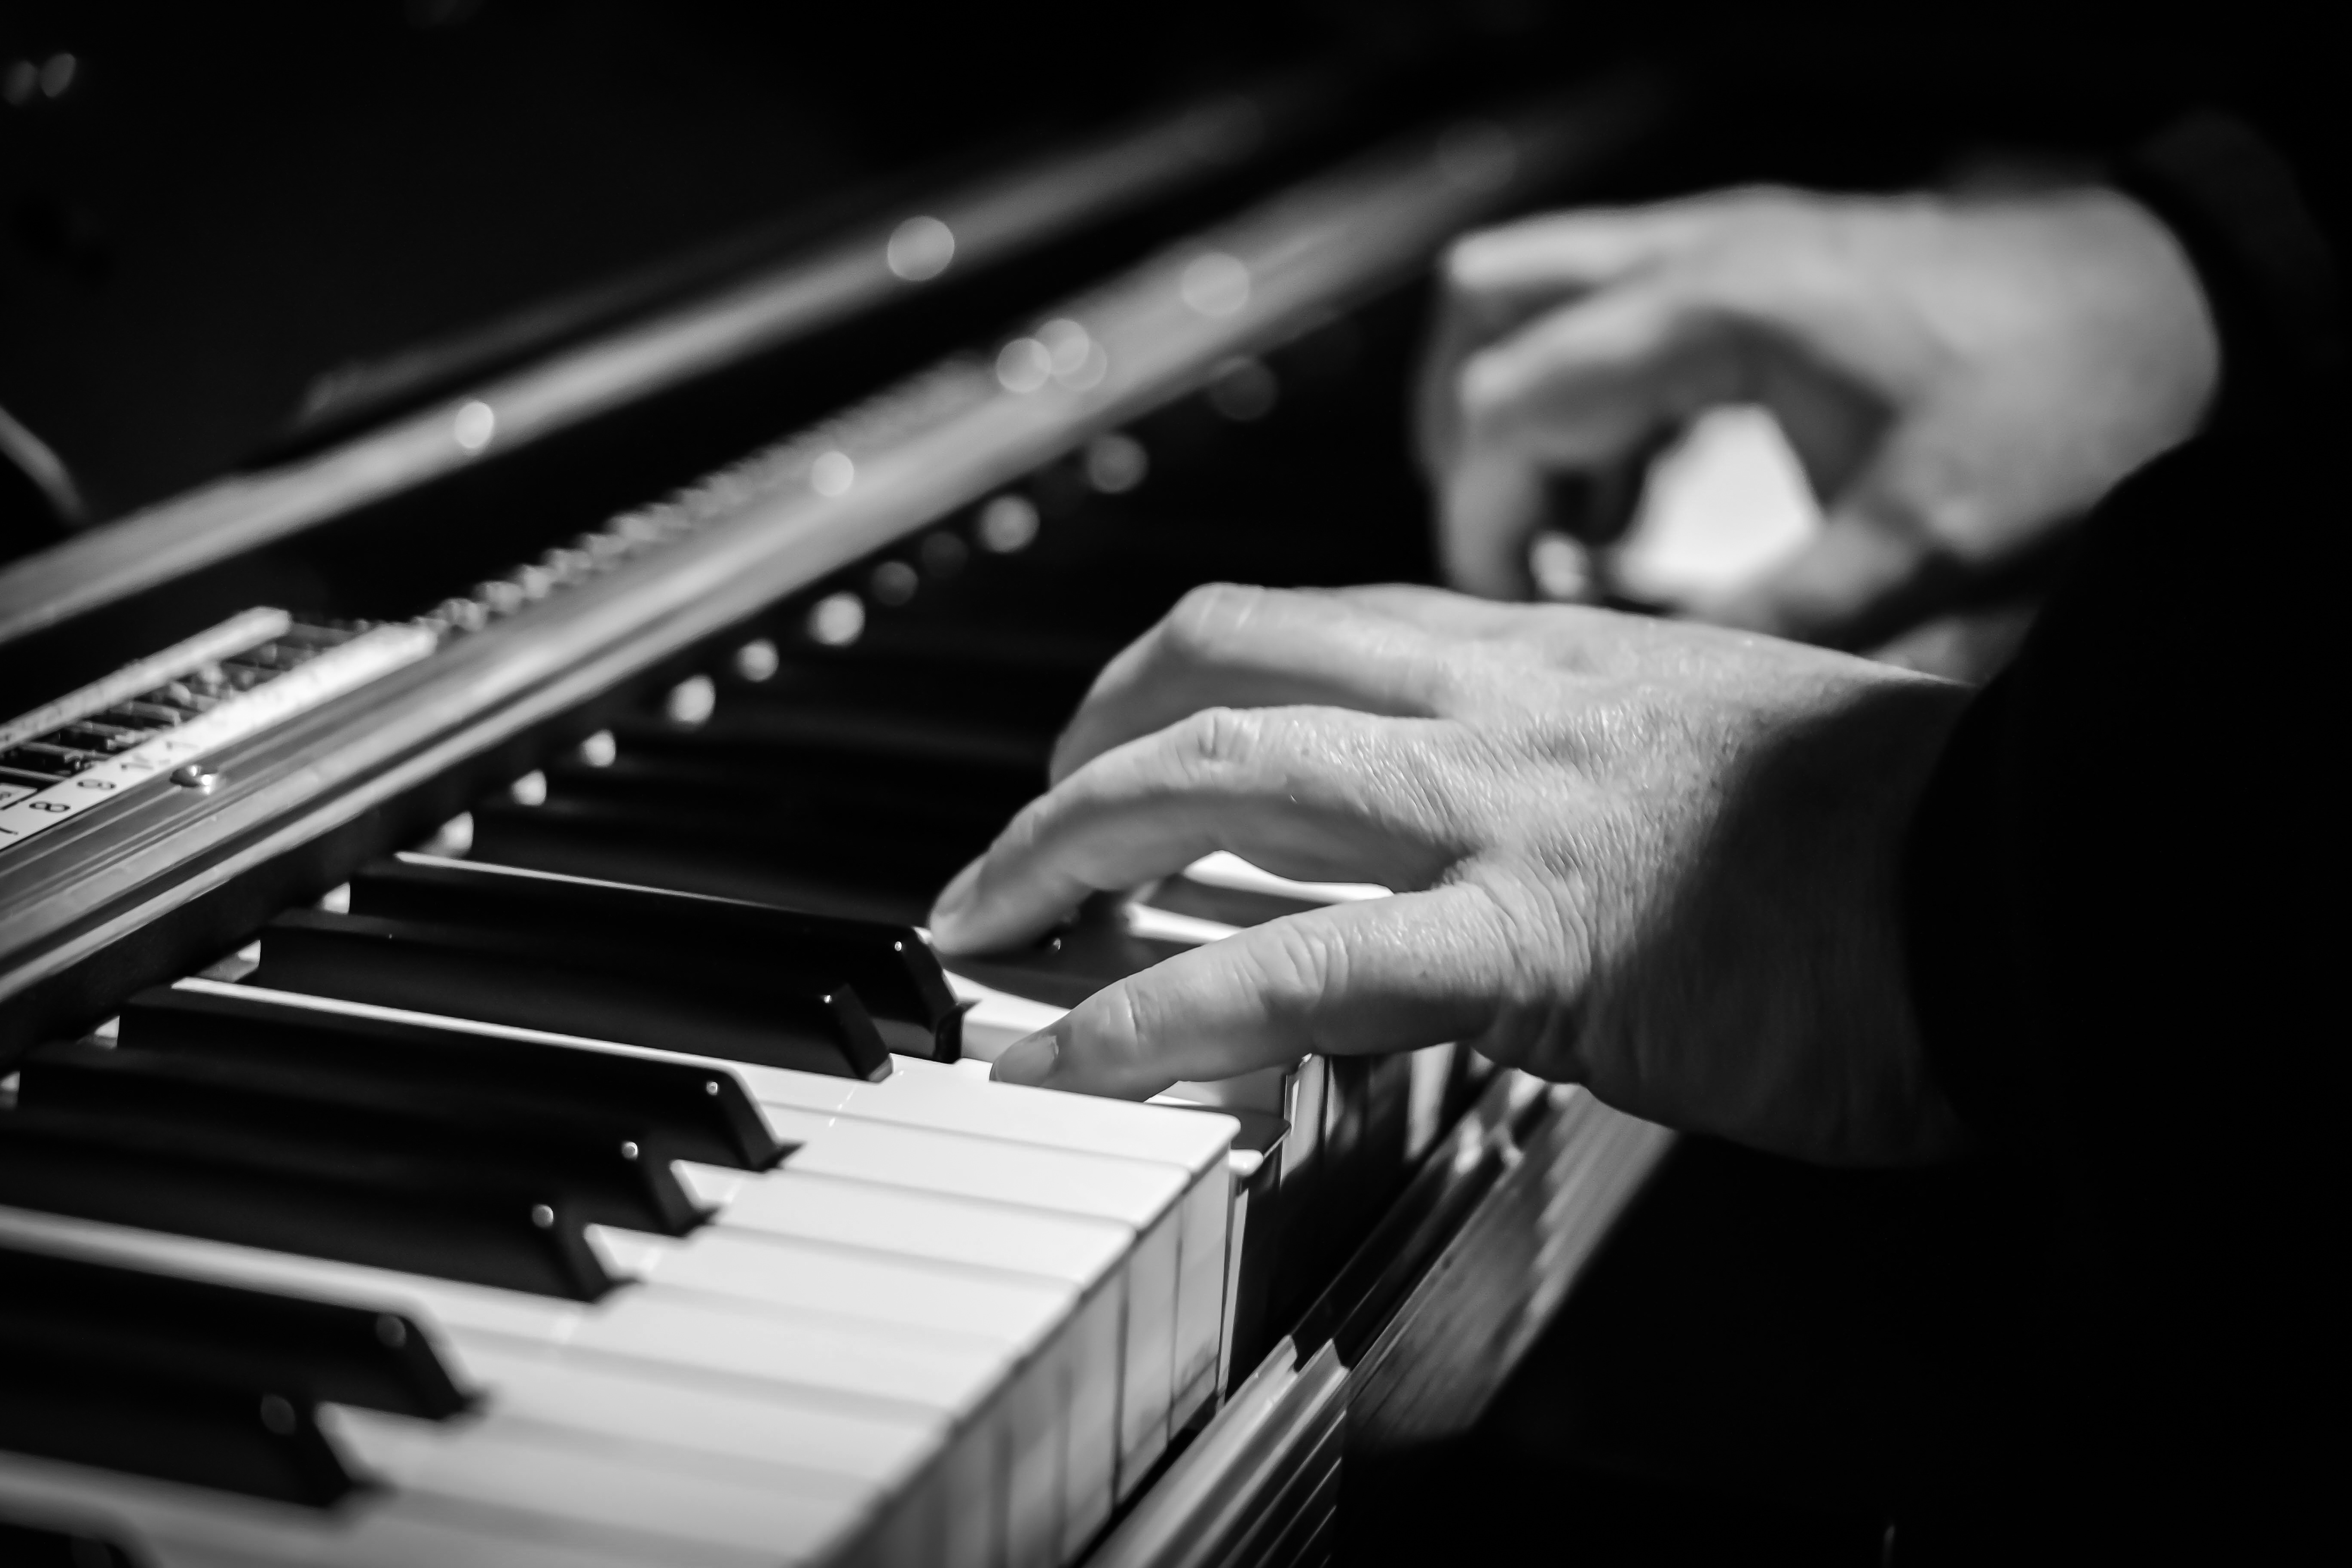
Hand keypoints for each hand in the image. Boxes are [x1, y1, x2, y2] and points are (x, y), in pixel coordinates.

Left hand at [929, 583, 1975, 1165]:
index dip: (1188, 672)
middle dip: (1086, 738)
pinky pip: (1293, 966)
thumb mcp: (1715, 761)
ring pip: (1222, 772)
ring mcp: (1509, 808)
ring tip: (989, 919)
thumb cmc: (1897, 839)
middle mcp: (1507, 699)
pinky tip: (1078, 1057)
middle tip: (1018, 829)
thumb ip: (1593, 773)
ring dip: (1069, 844)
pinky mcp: (1532, 940)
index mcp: (1553, 654)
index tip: (1129, 740)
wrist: (2025, 876)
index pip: (1318, 622)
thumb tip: (1524, 835)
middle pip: (1229, 656)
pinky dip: (1157, 1011)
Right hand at [1417, 185, 2216, 643]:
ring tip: (1577, 532)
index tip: (1511, 610)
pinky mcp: (1745, 264)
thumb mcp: (1916, 547)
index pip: (1509, 404)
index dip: (1482, 518)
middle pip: (1480, 316)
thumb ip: (1771, 620)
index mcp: (1716, 313)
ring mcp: (1717, 246)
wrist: (2164, 304)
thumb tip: (1641, 684)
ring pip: (1527, 299)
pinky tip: (1634, 494)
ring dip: (1520, 413)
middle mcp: (1696, 256)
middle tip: (1523, 556)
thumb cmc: (2057, 408)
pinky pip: (1601, 313)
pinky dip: (1586, 401)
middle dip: (1471, 446)